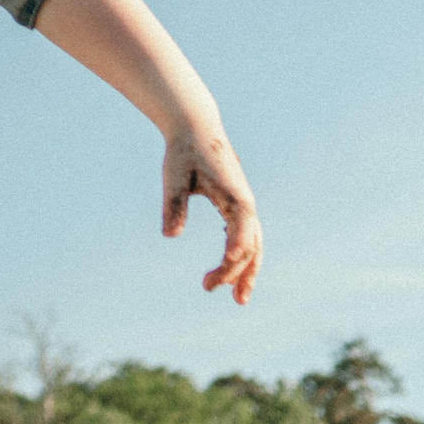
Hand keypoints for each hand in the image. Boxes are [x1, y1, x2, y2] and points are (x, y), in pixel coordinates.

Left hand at [163, 126, 261, 303]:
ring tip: (237, 298)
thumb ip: (174, 205)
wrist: (195, 126)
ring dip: (246, 271)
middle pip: (251, 246)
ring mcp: (244, 204)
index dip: (233, 255)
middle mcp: (246, 204)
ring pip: (253, 244)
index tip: (221, 271)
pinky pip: (244, 235)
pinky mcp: (236, 203)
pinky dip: (240, 253)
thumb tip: (169, 236)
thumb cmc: (184, 150)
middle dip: (239, 273)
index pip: (241, 235)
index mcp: (236, 197)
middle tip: (215, 292)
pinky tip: (228, 265)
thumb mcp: (175, 176)